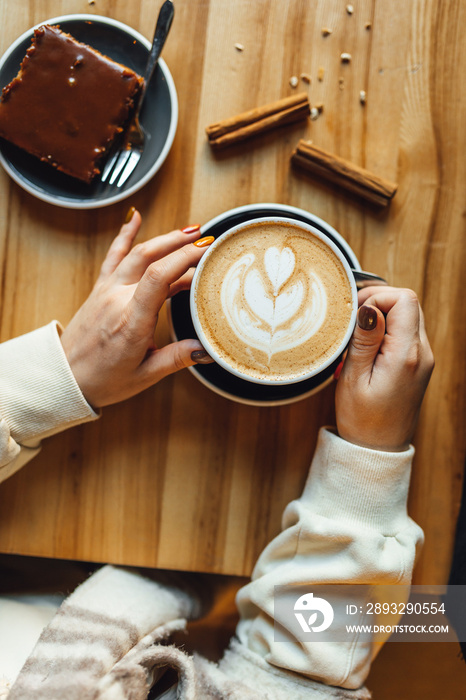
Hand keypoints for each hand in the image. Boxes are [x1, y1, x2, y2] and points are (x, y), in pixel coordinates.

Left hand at [60, 210, 212, 407]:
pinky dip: (124, 234)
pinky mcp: (100, 289)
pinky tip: (135, 217)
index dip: (184, 259)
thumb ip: (176, 358)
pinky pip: (113, 255)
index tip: (206, 252)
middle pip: (150, 258)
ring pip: (136, 253)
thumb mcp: (145, 375)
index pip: (159, 277)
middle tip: (207, 240)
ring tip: (189, 231)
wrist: (64, 378)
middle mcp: (116, 299)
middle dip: (181, 244)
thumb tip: (206, 348)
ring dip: (164, 238)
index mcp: (131, 321)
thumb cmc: (102, 380)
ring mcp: (106, 291)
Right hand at [335, 286, 433, 450]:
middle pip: (408, 304)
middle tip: (352, 323)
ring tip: (357, 339)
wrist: (377, 449)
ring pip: (408, 316)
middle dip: (379, 304)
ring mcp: (423, 358)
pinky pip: (406, 333)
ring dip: (382, 318)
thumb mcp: (353, 378)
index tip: (355, 314)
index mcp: (406, 355)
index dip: (377, 297)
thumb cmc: (362, 420)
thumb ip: (364, 340)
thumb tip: (369, 308)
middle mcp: (421, 353)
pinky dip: (387, 331)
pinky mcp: (418, 364)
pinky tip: (367, 349)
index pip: (404, 300)